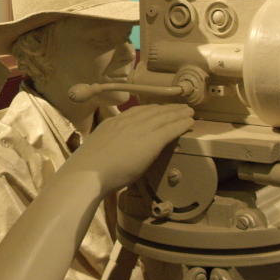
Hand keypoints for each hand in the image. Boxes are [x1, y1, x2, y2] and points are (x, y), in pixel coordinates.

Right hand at [64, 103, 193, 195]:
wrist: (90, 172)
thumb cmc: (90, 168)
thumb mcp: (98, 148)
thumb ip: (109, 144)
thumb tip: (113, 149)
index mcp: (113, 123)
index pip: (136, 111)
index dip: (150, 110)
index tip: (158, 109)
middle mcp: (127, 122)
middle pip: (152, 111)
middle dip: (167, 109)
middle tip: (178, 107)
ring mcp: (140, 129)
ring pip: (164, 117)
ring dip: (178, 113)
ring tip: (188, 112)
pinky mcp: (152, 140)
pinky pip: (171, 129)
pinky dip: (181, 124)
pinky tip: (189, 123)